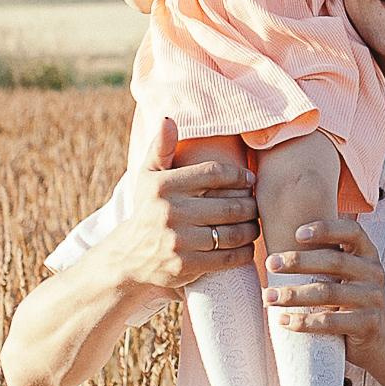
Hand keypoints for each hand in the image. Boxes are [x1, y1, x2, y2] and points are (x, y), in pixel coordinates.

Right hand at [110, 119, 259, 294]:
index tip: (250, 180)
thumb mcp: (147, 177)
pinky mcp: (185, 266)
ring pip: (231, 233)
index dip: (239, 176)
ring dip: (251, 229)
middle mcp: (169, 212)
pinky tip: (247, 246)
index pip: (214, 173)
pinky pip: (226, 258)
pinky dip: (244, 252)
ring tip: (254, 225)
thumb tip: (168, 119)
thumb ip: (160, 148)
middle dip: (250, 206)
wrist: (128, 258)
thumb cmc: (147, 210)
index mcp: (163, 186)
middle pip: (229, 206)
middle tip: (256, 205)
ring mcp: (178, 241)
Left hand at [262, 216, 384, 371]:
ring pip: (328, 292)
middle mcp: (374, 273)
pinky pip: (330, 322)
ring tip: (268, 297)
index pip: (352, 232)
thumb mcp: (348, 276)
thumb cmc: (352, 303)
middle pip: (335, 262)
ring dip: (293, 294)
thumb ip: (328, 260)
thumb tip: (281, 245)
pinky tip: (283, 320)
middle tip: (271, 264)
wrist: (382, 343)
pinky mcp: (367, 325)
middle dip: (299, 261)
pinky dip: (303, 322)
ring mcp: (373, 300)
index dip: (326, 229)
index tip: (297, 234)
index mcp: (368, 255)